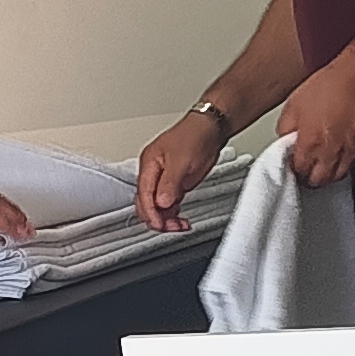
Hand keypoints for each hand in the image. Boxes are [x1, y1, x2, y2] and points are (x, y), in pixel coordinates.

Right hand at [137, 104, 226, 229]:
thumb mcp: (182, 161)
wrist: (211, 128)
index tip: (160, 224)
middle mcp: (153, 172)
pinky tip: (181, 219)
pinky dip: (172, 214)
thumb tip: (161, 202)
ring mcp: (163, 179)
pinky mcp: (174, 183)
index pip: (143, 194)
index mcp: (149, 164)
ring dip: (166, 218)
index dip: (150, 212)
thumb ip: (170, 184)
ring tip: (180, 225)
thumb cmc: (195, 136)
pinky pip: (167, 204)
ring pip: (157, 206)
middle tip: (172, 227)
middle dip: (157, 218)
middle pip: (146, 203)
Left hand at [279, 59, 354, 185]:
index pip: (299, 172)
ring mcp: (352, 151)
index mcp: (310, 145)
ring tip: (323, 164)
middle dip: (311, 178)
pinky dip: (347, 162)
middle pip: (319, 181)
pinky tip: (342, 152)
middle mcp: (331, 153)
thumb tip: (285, 139)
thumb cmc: (330, 84)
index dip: (294, 170)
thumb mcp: (294, 103)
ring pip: (338, 176)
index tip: (293, 165)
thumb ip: (286, 127)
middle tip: (307, 170)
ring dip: (329, 173)